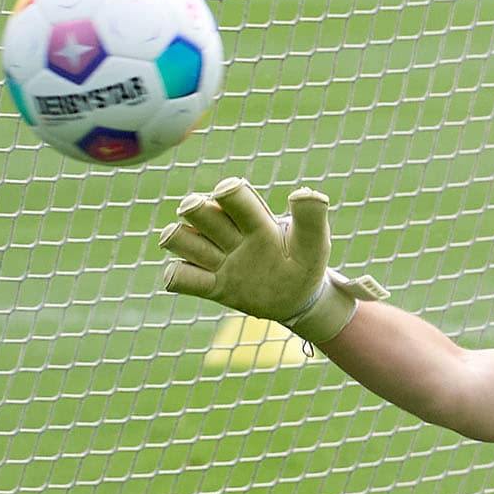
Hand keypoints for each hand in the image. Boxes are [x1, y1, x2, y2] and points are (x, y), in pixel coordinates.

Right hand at [158, 177, 386, 343]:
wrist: (298, 299)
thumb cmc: (305, 262)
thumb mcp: (315, 243)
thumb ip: (311, 218)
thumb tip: (302, 193)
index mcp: (254, 219)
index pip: (231, 194)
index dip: (228, 193)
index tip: (235, 199)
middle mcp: (229, 234)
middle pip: (195, 209)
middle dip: (196, 209)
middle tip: (220, 232)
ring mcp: (217, 260)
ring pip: (177, 238)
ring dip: (182, 240)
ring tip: (210, 256)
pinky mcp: (210, 286)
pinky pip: (177, 276)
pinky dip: (177, 276)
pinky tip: (203, 281)